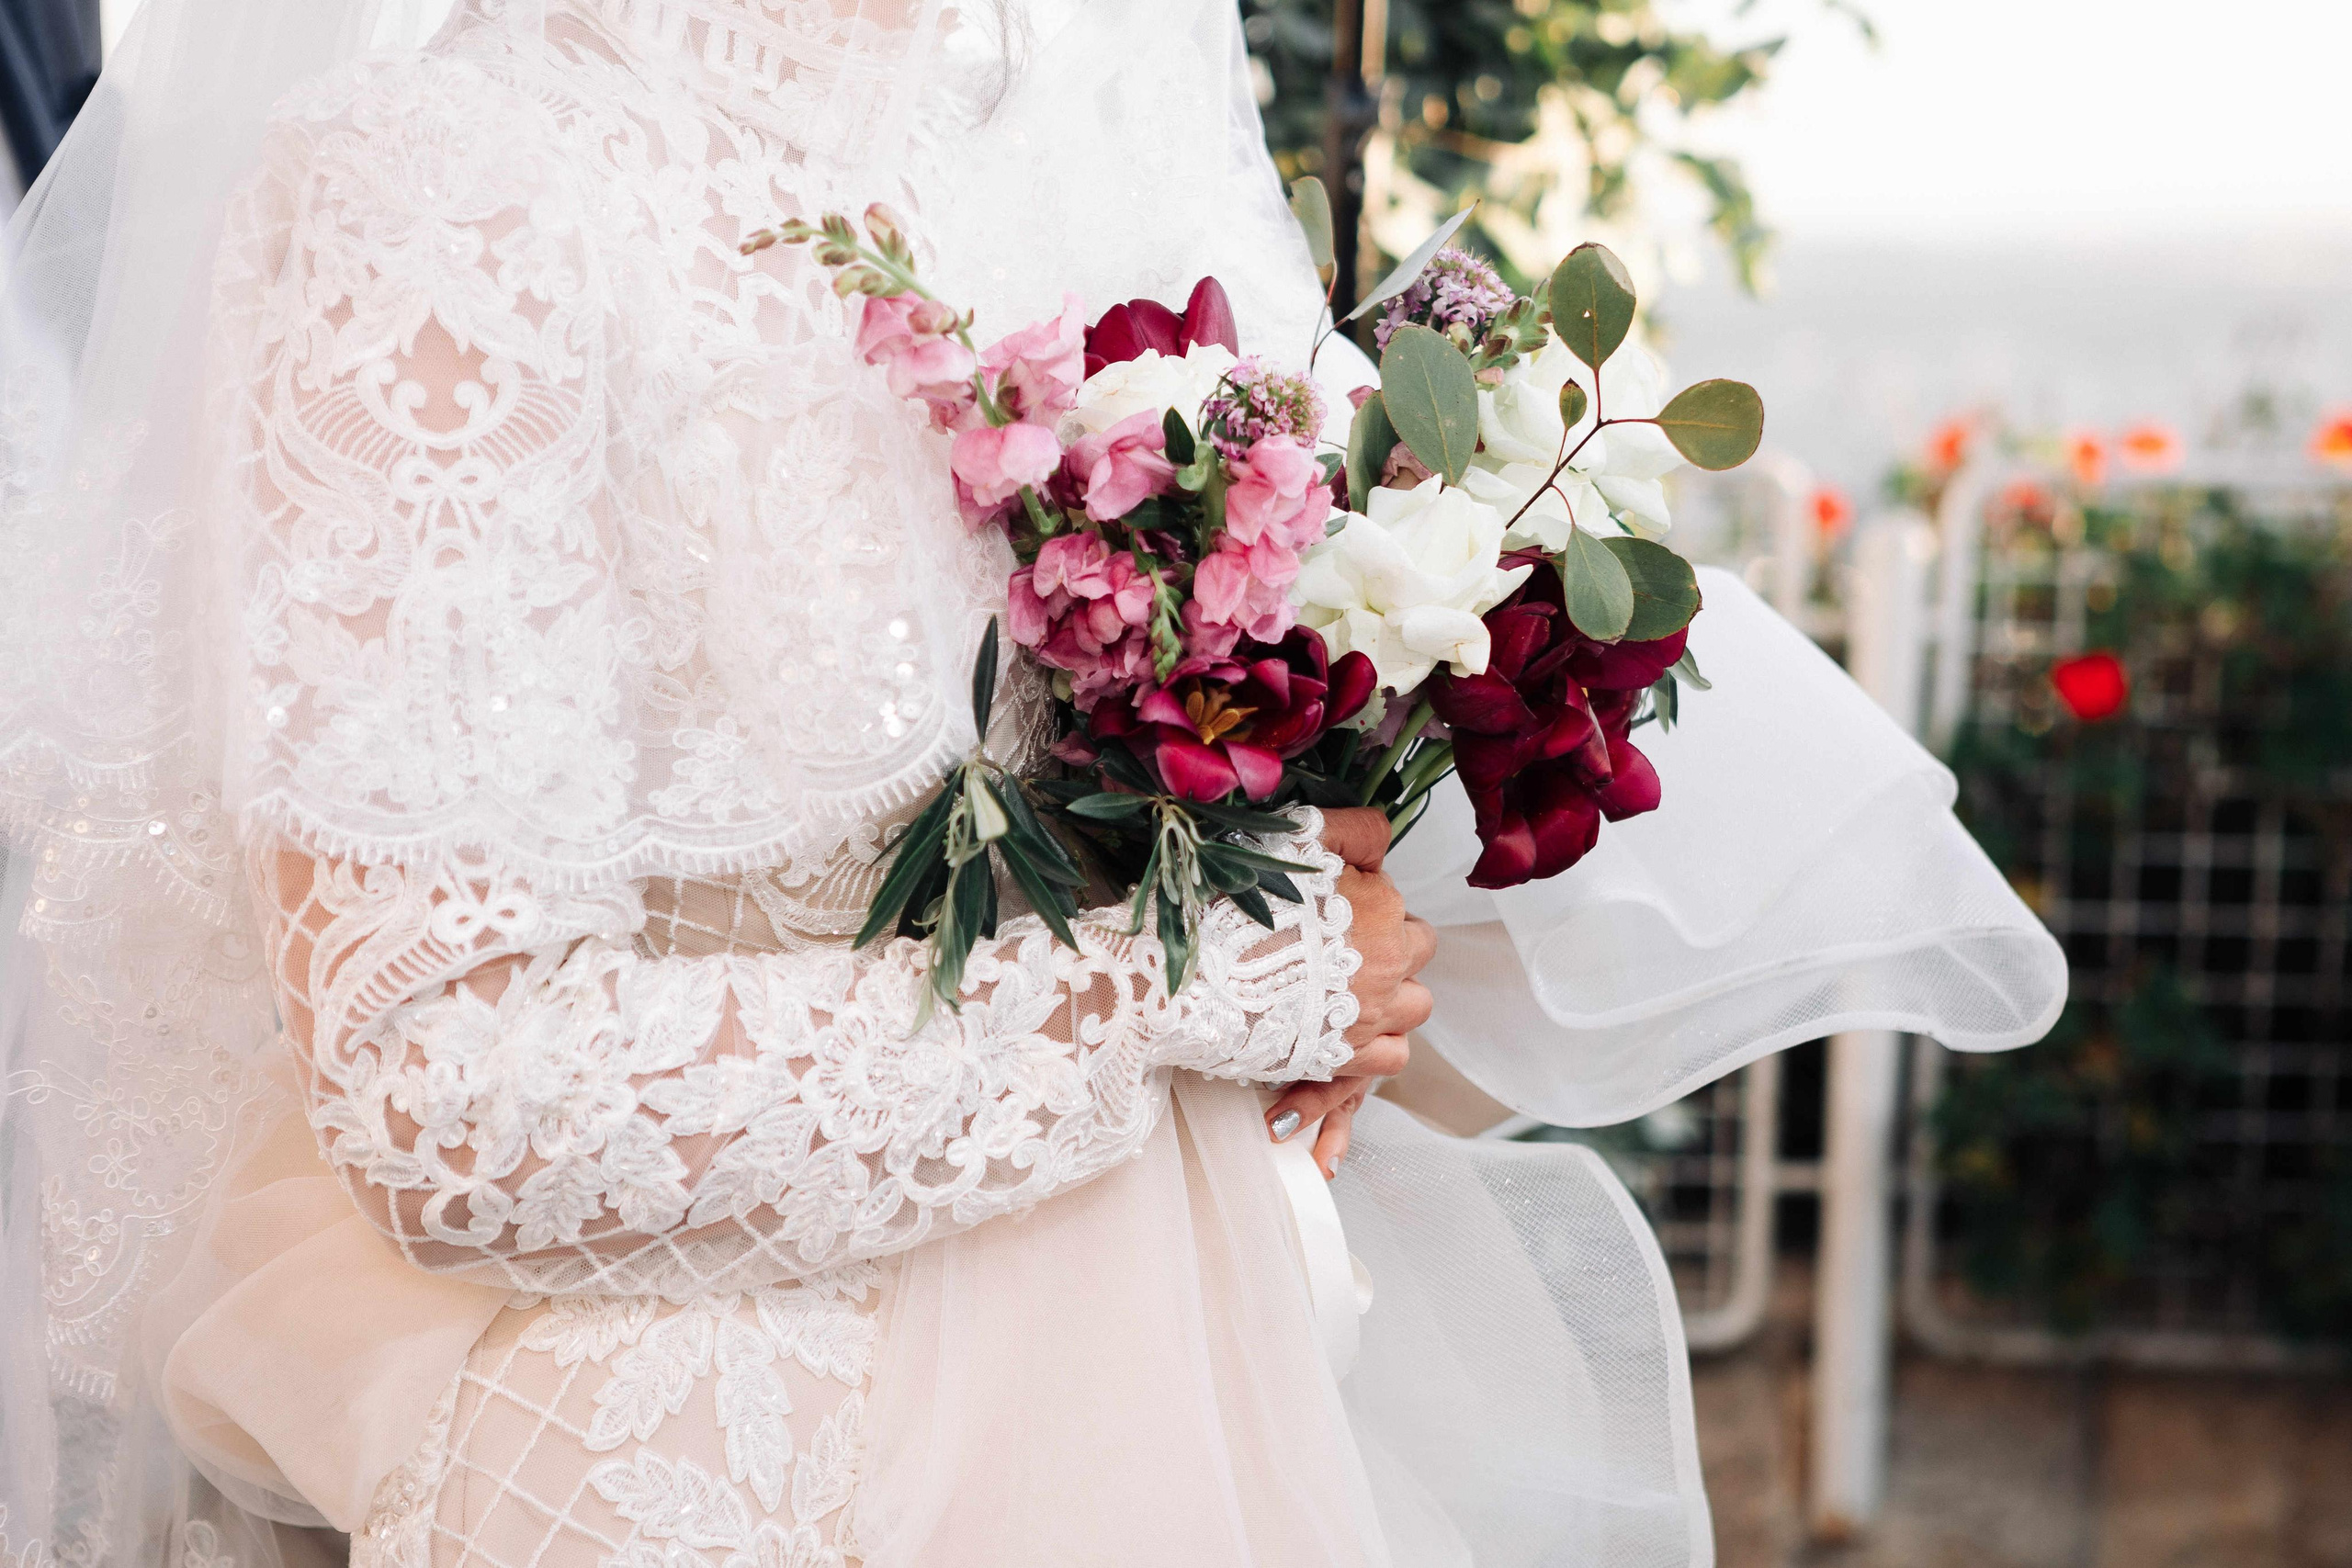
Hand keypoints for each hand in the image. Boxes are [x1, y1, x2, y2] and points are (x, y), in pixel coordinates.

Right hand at [1265, 808, 1435, 1177]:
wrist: (1192, 977)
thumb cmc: (1238, 904)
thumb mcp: (1298, 841)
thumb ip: (1354, 832)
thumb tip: (1381, 844)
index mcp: (1381, 908)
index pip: (1397, 896)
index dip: (1367, 896)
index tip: (1331, 901)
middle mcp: (1388, 963)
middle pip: (1419, 948)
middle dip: (1392, 941)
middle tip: (1344, 942)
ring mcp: (1372, 1014)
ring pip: (1415, 1004)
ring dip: (1396, 993)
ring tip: (1354, 987)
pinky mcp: (1346, 1057)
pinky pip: (1394, 1055)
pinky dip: (1382, 1042)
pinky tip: (1352, 1028)